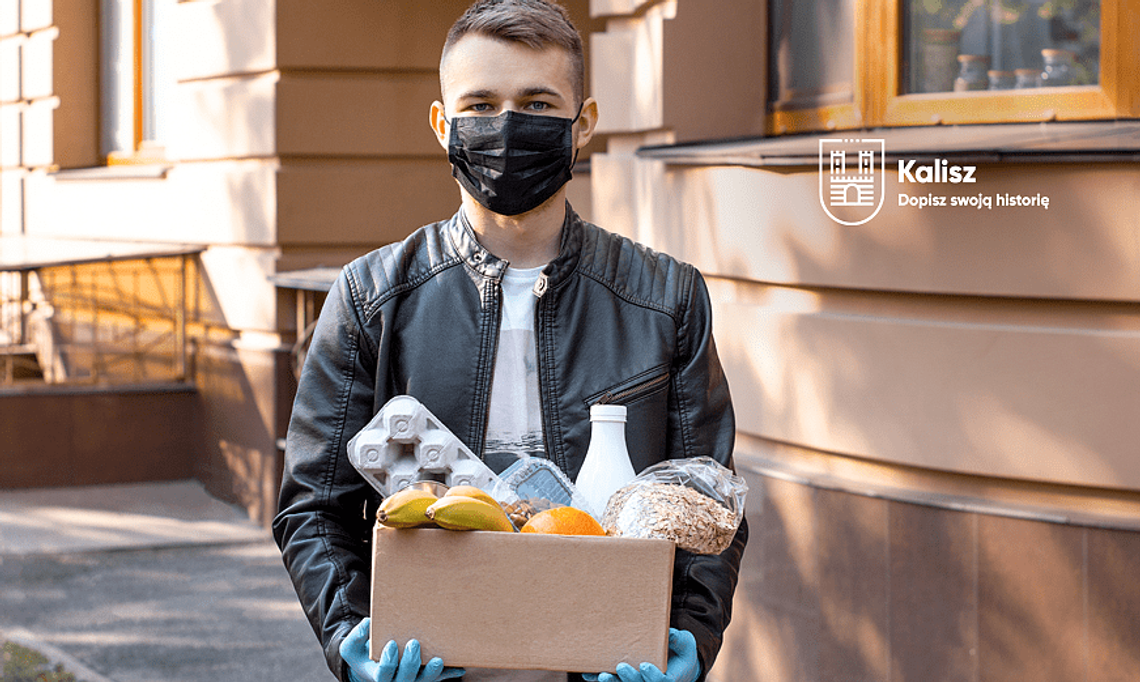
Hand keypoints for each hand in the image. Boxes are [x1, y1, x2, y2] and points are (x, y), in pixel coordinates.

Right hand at [340, 618, 464, 681]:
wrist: (375, 663)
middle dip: (410, 663)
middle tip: (414, 644)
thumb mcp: (351, 646)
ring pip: (423, 681)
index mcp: (378, 676)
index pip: (383, 675)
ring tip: (439, 660)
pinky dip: (449, 673)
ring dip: (432, 673)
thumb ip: (355, 637)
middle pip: (405, 679)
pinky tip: (459, 667)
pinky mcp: (425, 676)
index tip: (391, 644)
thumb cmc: (364, 653)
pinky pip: (438, 678)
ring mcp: (412, 681)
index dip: (388, 662)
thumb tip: (368, 624)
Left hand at [582, 628, 698, 681]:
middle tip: (621, 666)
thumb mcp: (685, 643)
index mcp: (670, 679)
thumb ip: (678, 639)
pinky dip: (602, 680)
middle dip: (630, 678)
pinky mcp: (626, 680)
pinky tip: (590, 675)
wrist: (675, 662)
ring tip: (601, 675)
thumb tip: (670, 633)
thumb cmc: (680, 651)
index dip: (653, 676)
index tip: (644, 665)